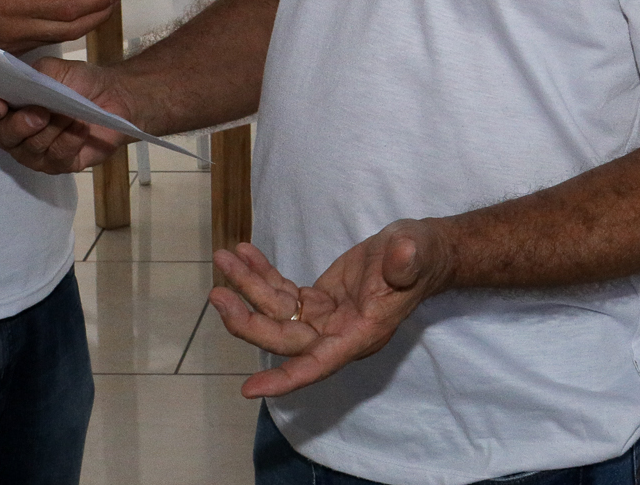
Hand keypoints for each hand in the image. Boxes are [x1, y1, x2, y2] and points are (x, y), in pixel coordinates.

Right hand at [0, 0, 120, 53]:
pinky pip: (46, 37)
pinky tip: (71, 6)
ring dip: (85, 20)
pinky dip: (66, 24)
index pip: (69, 7)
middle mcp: (17, 30)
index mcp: (15, 5)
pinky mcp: (9, 46)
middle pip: (72, 28)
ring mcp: (14, 42)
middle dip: (99, 12)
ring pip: (61, 36)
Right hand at [0, 56, 138, 173]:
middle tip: (42, 114)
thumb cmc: (81, 81)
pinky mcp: (60, 164)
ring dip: (54, 130)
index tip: (0, 106)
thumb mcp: (56, 69)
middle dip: (22, 126)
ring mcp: (37, 152)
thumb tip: (22, 85)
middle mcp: (18, 133)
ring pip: (32, 149)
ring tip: (72, 115)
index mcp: (12, 106)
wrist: (115, 96)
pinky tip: (82, 128)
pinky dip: (70, 141)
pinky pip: (57, 158)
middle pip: (6, 137)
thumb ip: (36, 74)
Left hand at [210, 222, 453, 398]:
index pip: (318, 364)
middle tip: (218, 294)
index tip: (250, 388)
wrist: (420, 250)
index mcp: (360, 333)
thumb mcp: (416, 251)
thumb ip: (407, 259)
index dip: (285, 379)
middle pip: (285, 337)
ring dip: (248, 287)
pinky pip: (282, 292)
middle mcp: (338, 333)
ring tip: (224, 258)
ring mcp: (325, 317)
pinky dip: (261, 274)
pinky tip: (245, 254)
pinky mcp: (318, 300)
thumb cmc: (422, 254)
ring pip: (277, 312)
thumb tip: (402, 253)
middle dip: (249, 319)